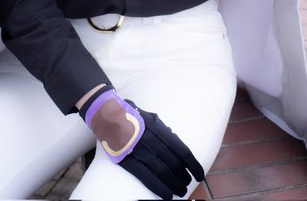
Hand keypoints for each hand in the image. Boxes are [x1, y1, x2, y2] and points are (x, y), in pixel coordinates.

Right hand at [80, 86, 203, 198]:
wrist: (107, 114)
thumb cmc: (133, 116)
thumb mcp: (151, 118)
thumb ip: (164, 132)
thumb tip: (177, 147)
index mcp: (158, 127)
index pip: (181, 149)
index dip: (192, 164)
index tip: (200, 174)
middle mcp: (150, 138)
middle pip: (173, 162)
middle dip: (183, 175)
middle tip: (189, 183)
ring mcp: (138, 149)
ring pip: (162, 171)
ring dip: (174, 183)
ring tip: (181, 191)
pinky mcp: (127, 159)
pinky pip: (146, 177)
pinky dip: (158, 187)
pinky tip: (167, 195)